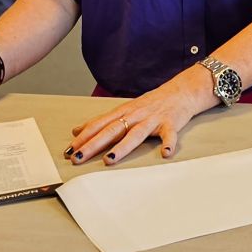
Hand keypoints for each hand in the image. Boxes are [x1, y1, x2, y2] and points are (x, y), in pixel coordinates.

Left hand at [66, 70, 213, 163]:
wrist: (181, 91)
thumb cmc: (152, 103)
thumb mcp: (125, 109)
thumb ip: (103, 121)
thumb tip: (77, 131)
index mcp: (124, 112)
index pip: (100, 124)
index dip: (84, 136)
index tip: (69, 149)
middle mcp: (136, 115)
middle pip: (112, 130)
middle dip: (93, 144)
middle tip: (78, 157)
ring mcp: (153, 119)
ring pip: (136, 134)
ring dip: (122, 147)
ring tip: (109, 159)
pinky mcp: (170, 123)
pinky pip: (169, 135)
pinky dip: (168, 144)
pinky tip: (165, 153)